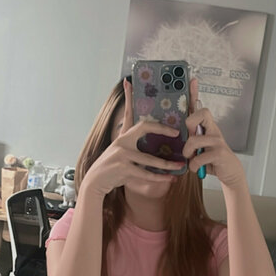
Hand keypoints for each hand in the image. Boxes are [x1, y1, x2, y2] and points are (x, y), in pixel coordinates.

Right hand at [81, 78, 184, 196]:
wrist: (95, 182)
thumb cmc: (112, 167)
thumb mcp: (120, 152)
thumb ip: (134, 145)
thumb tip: (155, 144)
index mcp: (123, 136)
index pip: (132, 115)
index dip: (136, 102)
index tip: (141, 93)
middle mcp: (122, 142)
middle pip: (144, 127)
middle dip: (161, 127)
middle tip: (176, 132)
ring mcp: (122, 155)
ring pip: (149, 159)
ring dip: (167, 164)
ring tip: (180, 165)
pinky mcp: (124, 169)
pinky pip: (146, 174)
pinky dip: (160, 178)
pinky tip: (171, 178)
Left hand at [183, 78, 245, 188]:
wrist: (230, 173)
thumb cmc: (211, 159)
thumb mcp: (199, 147)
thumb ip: (191, 138)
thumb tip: (177, 134)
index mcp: (207, 126)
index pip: (199, 107)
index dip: (195, 93)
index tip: (192, 80)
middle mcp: (213, 129)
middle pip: (199, 115)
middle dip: (189, 127)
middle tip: (190, 138)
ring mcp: (217, 140)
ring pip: (193, 140)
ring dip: (188, 153)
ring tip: (190, 158)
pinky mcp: (219, 152)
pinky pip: (198, 157)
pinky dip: (194, 165)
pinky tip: (197, 168)